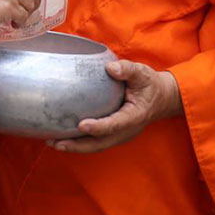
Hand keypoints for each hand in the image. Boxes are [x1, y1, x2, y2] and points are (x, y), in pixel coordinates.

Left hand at [51, 61, 181, 154]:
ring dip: (75, 147)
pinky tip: (62, 138)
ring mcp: (120, 135)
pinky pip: (96, 142)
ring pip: (96, 146)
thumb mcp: (142, 73)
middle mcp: (126, 130)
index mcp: (134, 116)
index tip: (81, 125)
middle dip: (78, 145)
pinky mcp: (114, 134)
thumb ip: (128, 70)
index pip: (115, 124)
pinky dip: (79, 143)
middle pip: (101, 143)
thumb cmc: (150, 85)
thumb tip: (110, 67)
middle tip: (56, 142)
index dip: (99, 127)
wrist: (161, 99)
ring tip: (53, 143)